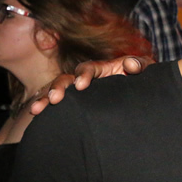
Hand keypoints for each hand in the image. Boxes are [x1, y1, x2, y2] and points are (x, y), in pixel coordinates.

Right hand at [30, 56, 154, 114]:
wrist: (140, 94)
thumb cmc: (141, 78)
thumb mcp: (144, 69)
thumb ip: (139, 65)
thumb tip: (131, 66)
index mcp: (101, 69)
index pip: (88, 68)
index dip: (84, 74)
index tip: (82, 85)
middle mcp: (85, 79)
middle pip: (66, 79)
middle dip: (58, 87)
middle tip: (54, 99)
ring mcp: (78, 94)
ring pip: (56, 92)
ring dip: (45, 99)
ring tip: (37, 110)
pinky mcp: (74, 106)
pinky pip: (57, 107)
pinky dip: (46, 109)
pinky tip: (36, 117)